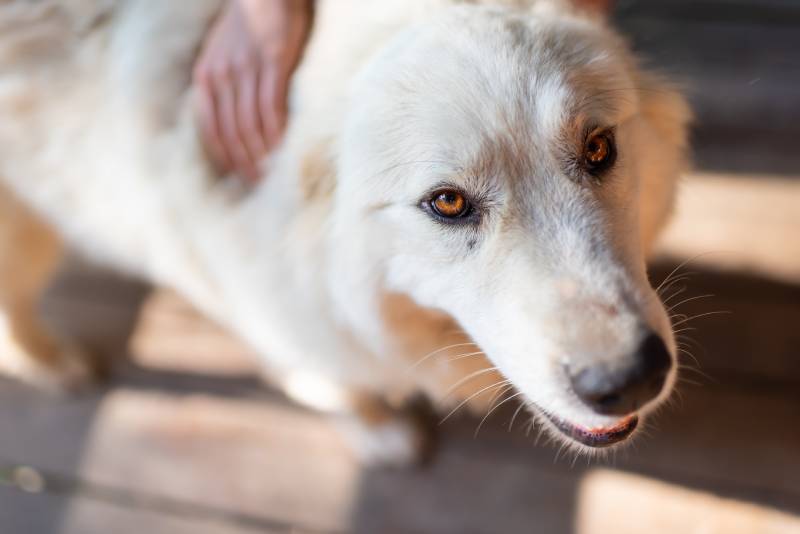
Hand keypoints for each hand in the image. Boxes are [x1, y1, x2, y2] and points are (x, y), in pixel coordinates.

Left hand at [194, 0, 311, 181]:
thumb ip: (222, 84)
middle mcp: (222, 75)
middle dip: (244, 162)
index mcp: (206, 76)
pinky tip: (283, 148)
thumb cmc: (250, 25)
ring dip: (260, 153)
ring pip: (249, 124)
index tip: (238, 177)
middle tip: (258, 184)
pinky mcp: (273, 63)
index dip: (224, 157)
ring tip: (271, 173)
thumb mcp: (222, 53)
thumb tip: (230, 120)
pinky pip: (271, 106)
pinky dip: (276, 131)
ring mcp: (246, 69)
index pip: (211, 128)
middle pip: (230, 132)